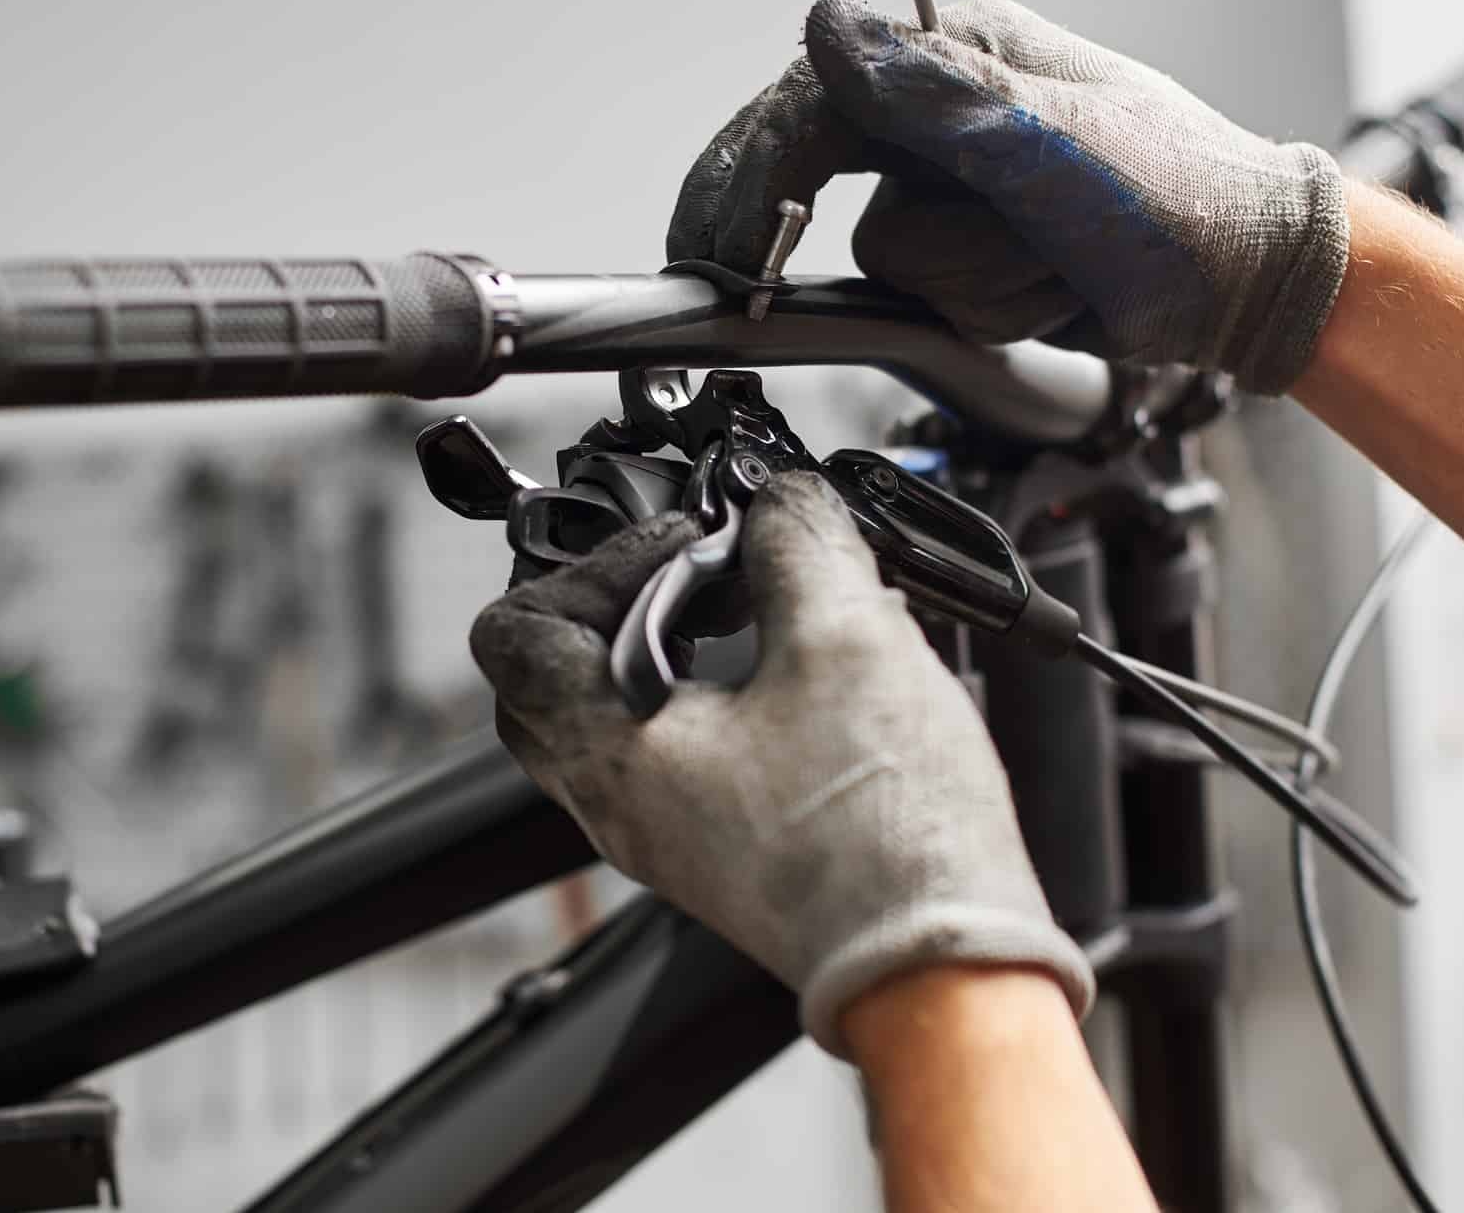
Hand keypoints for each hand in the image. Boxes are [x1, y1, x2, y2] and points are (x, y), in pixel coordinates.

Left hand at [469, 472, 1091, 1054]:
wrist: (947, 967)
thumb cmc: (889, 838)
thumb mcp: (847, 638)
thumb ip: (799, 540)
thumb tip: (781, 497)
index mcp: (612, 755)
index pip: (515, 635)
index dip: (596, 561)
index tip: (688, 541)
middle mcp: (619, 805)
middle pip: (550, 677)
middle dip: (614, 602)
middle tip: (695, 571)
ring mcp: (668, 835)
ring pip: (615, 716)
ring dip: (667, 646)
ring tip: (754, 613)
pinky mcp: (722, 850)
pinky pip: (674, 754)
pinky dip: (709, 695)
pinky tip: (793, 673)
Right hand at [667, 0, 1350, 393]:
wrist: (1248, 285)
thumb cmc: (1180, 199)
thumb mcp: (1053, 144)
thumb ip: (933, 93)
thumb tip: (828, 24)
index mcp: (963, 55)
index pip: (818, 104)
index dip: (756, 171)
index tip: (721, 242)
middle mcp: (946, 114)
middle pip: (825, 177)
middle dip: (820, 221)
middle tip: (737, 269)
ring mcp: (955, 187)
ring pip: (885, 256)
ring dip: (973, 281)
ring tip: (1051, 266)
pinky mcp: (968, 250)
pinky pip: (924, 296)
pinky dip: (988, 308)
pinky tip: (1049, 291)